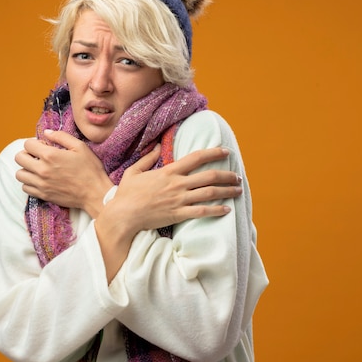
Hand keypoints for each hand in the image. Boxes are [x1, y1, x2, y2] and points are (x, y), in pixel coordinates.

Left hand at [15, 130, 112, 217]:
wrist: (95, 193)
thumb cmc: (90, 169)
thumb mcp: (80, 147)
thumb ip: (61, 136)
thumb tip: (47, 132)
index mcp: (50, 155)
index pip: (27, 144)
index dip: (35, 143)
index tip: (44, 146)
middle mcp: (42, 170)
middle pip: (19, 158)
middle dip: (27, 154)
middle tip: (38, 156)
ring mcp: (41, 184)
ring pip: (19, 174)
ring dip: (26, 169)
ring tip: (38, 168)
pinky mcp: (43, 195)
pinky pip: (25, 188)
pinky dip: (29, 183)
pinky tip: (40, 180)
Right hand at [95, 145, 242, 281]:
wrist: (123, 215)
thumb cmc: (127, 194)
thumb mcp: (134, 172)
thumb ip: (147, 158)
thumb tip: (155, 146)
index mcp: (169, 172)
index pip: (196, 158)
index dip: (213, 153)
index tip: (225, 152)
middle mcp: (177, 184)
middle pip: (209, 176)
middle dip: (227, 175)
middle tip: (237, 176)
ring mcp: (179, 200)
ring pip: (209, 193)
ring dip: (227, 191)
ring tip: (238, 191)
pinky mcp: (178, 215)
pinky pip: (202, 212)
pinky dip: (217, 210)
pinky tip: (227, 209)